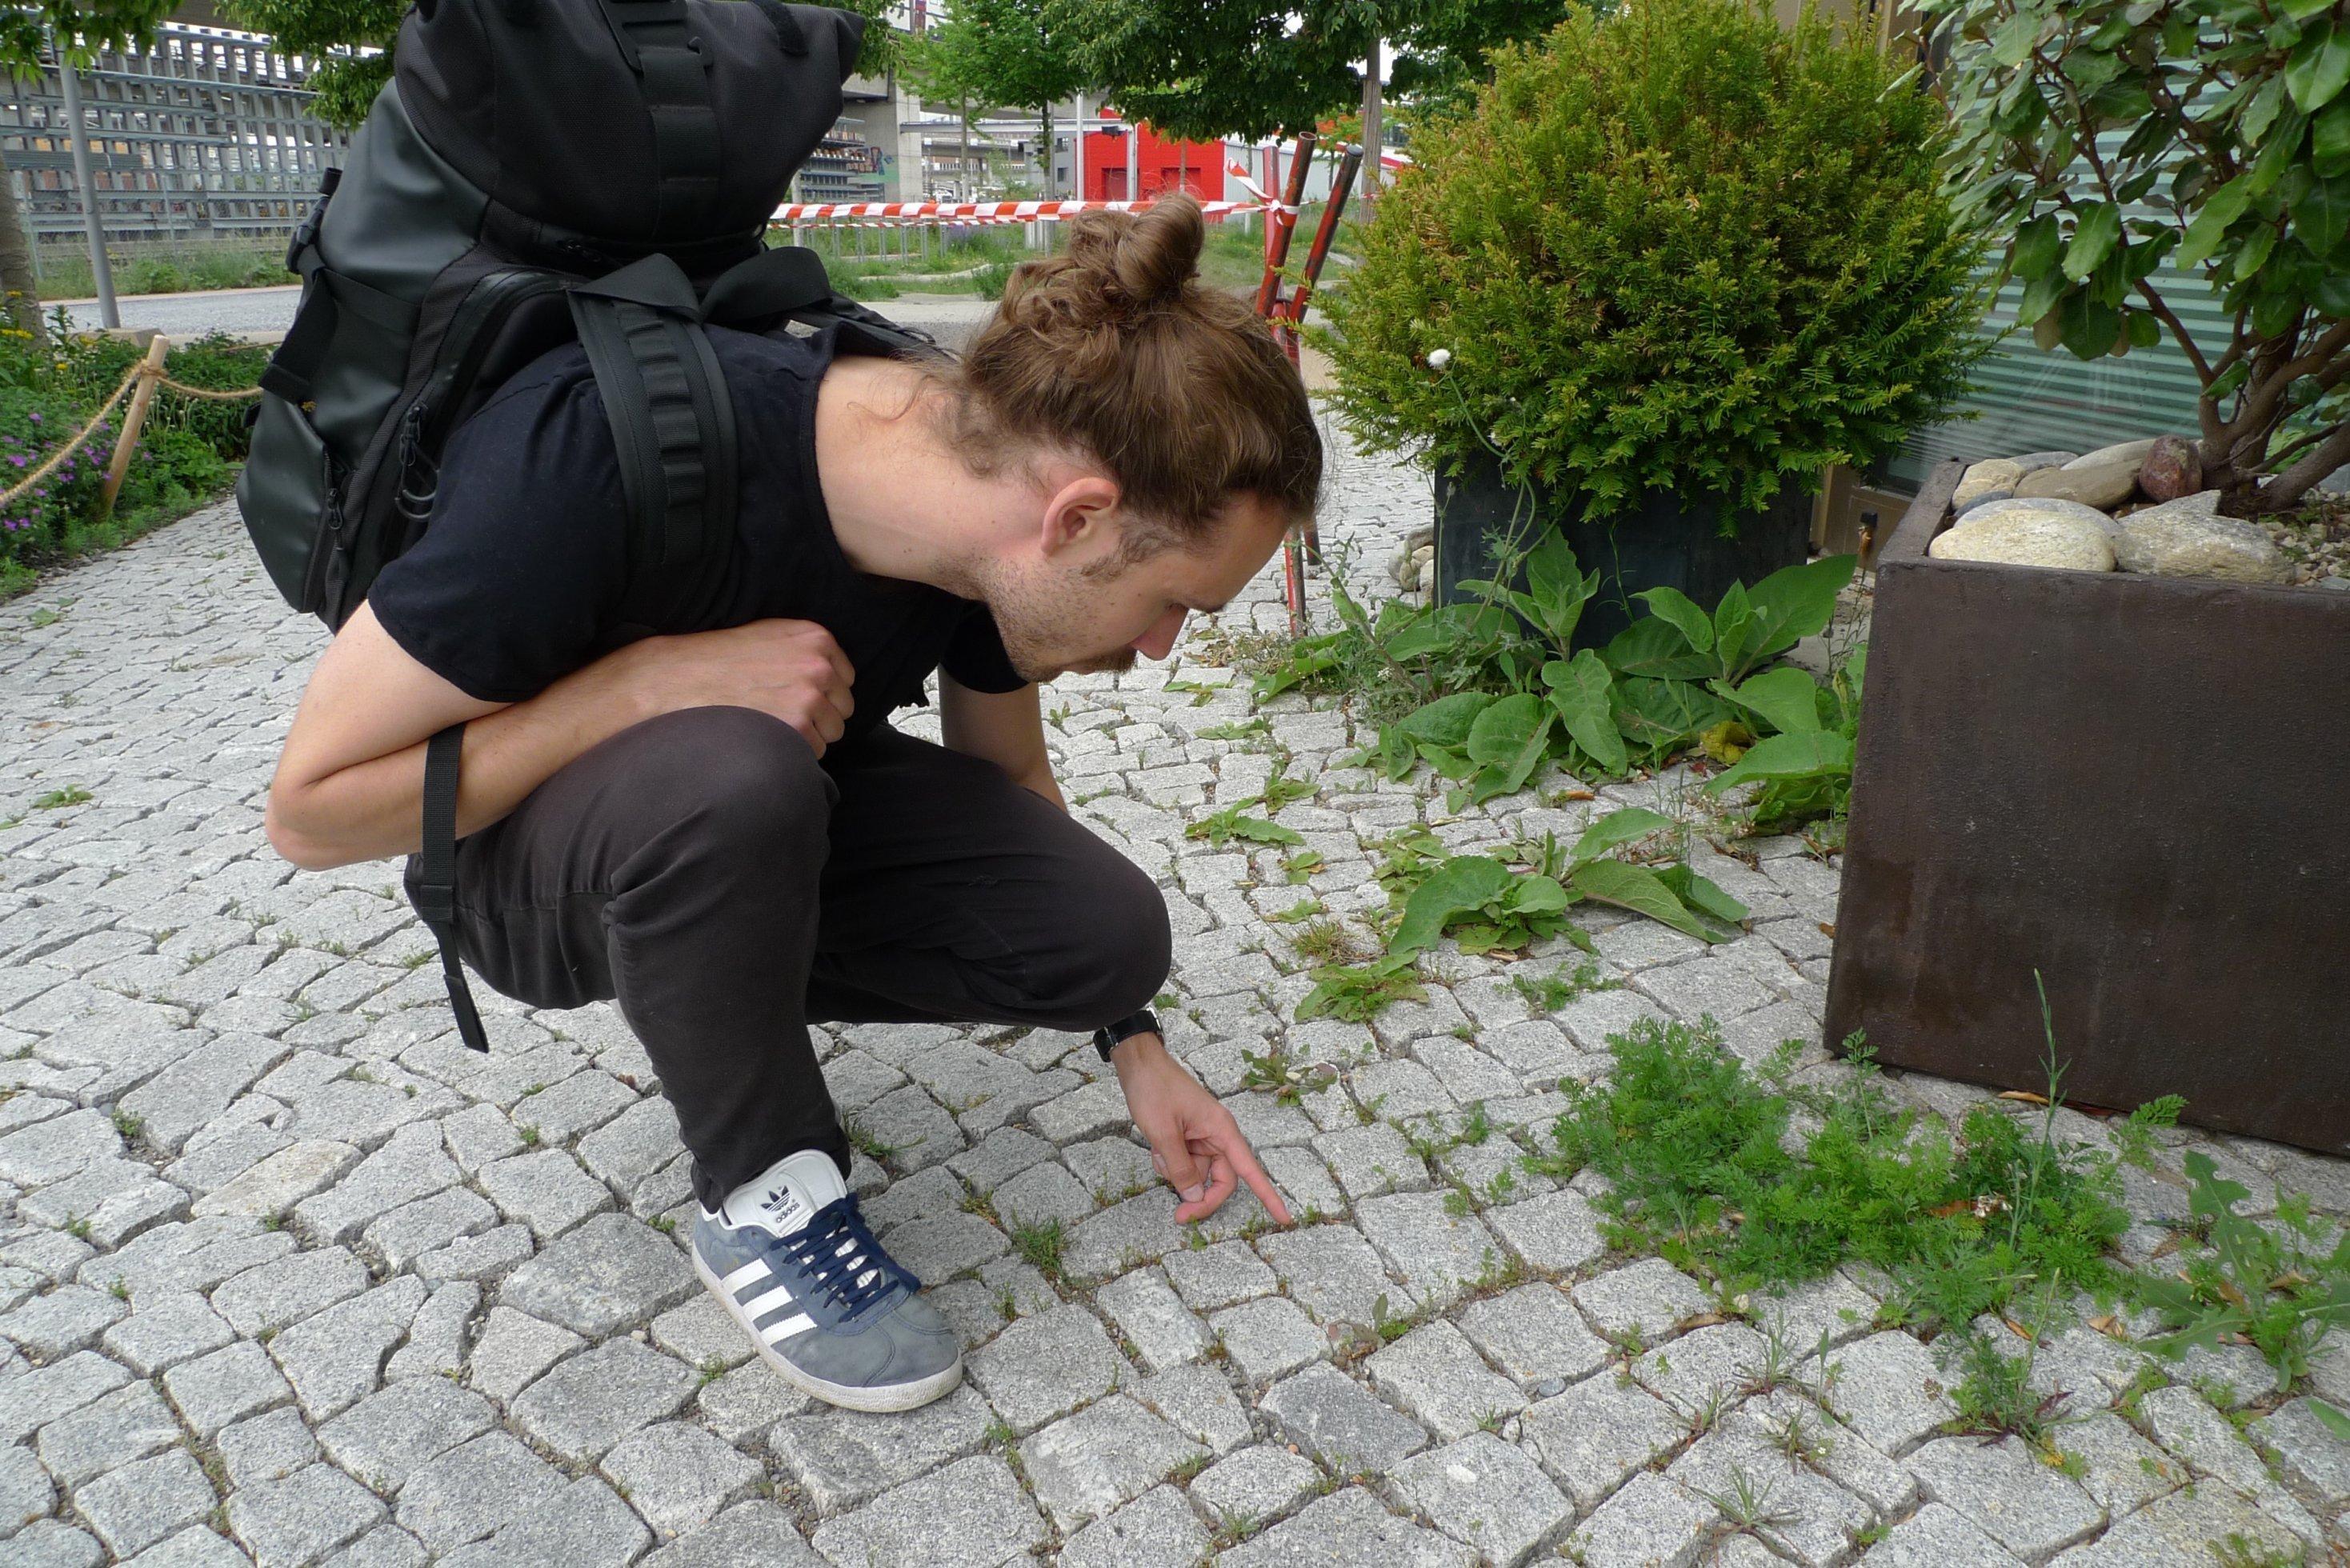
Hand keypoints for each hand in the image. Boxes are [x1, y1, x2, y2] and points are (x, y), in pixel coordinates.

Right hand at [620, 619, 854, 755]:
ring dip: (806, 736)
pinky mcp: (796, 727)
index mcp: (817, 638)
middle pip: (843, 709)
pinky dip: (792, 752)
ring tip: (768, 723)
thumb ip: (805, 649)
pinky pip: (812, 753)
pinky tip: (762, 736)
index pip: (845, 679)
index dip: (822, 693)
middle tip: (777, 713)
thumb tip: (835, 677)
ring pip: (831, 733)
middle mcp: (820, 665)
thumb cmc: (717, 659)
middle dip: (818, 717)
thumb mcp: (768, 634)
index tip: (793, 695)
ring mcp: (810, 696)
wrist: (676, 679)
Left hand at [1113, 1035, 1293, 1225]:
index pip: (1250, 1170)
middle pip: (1221, 1179)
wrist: (1139, 1064)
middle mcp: (1217, 1135)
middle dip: (1200, 1196)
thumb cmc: (1154, 1090)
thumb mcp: (1164, 1132)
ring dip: (1178, 1174)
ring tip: (1158, 1153)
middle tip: (1179, 1217)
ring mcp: (1202, 1136)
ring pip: (1198, 1173)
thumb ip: (1181, 1168)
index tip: (1284, 1218)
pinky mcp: (1188, 1137)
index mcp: (1222, 1130)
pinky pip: (1185, 1163)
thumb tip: (1195, 1196)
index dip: (1268, 1196)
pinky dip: (1170, 1163)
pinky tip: (1156, 1149)